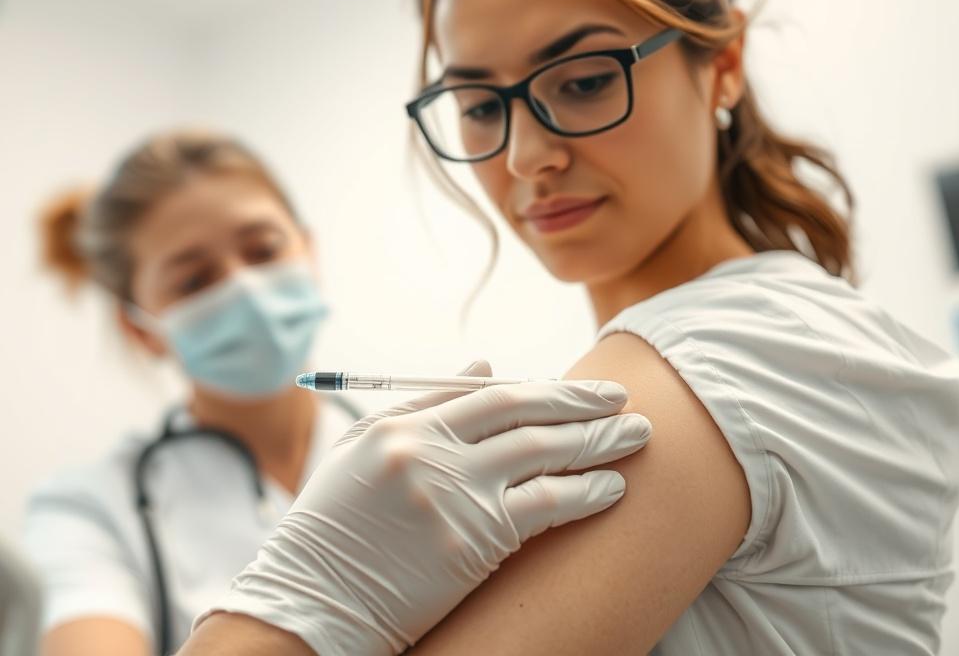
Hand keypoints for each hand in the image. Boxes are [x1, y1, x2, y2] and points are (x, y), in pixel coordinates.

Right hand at [194, 361, 651, 654]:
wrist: (311, 603)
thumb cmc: (336, 529)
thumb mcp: (368, 451)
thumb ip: (427, 404)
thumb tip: (488, 365)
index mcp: (405, 426)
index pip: (494, 395)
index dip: (546, 389)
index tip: (582, 390)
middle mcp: (431, 451)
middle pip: (527, 413)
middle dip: (582, 404)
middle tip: (623, 399)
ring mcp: (454, 494)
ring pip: (544, 453)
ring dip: (597, 443)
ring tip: (636, 436)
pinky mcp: (473, 542)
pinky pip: (546, 506)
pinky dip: (585, 492)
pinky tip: (613, 487)